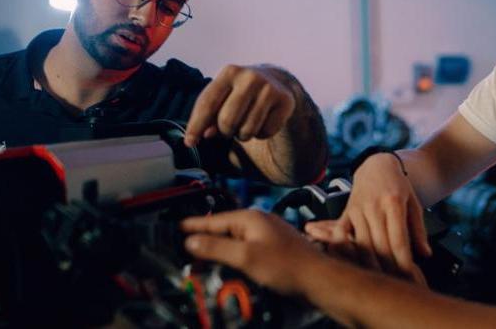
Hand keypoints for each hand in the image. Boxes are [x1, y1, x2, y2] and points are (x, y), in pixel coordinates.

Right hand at [181, 209, 327, 296]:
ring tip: (202, 258)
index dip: (193, 224)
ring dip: (219, 248)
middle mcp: (259, 222)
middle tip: (185, 247)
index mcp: (251, 218)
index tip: (177, 226)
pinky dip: (233, 255)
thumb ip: (216, 247)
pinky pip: (246, 248)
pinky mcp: (274, 249)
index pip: (214, 219)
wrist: (317, 278)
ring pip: (235, 239)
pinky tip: (230, 264)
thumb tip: (192, 241)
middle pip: (223, 228)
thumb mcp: (245, 257)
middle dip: (204, 238)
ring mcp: (268, 235)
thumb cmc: (288, 266)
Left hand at [184, 65, 295, 145]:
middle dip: (225, 131)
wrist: (276, 81)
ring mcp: (269, 88)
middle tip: (229, 128)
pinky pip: (266, 132)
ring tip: (246, 123)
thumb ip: (209, 115)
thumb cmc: (240, 93)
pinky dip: (261, 134)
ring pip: (247, 130)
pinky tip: (262, 121)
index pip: (208, 103)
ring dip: (243, 135)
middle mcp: (250, 77)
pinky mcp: (285, 101)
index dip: (196, 125)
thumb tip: (205, 134)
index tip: (190, 142)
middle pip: (227, 121)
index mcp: (229, 72)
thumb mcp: (222, 97)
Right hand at [305, 153, 430, 280]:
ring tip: (377, 281)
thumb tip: (425, 253)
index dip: (402, 261)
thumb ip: (419, 230)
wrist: (377, 165)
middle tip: (395, 284)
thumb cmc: (398, 185)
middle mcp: (374, 206)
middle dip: (388, 268)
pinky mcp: (346, 211)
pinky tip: (348, 263)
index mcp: (394, 202)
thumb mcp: (414, 204)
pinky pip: (341, 234)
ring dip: (369, 265)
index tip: (407, 277)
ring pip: (361, 243)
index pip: (398, 239)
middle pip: (379, 245)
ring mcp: (358, 209)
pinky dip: (344, 249)